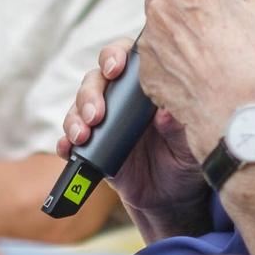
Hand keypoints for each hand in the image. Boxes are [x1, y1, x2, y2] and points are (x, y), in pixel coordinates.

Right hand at [59, 39, 206, 218]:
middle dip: (91, 94)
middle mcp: (119, 99)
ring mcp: (102, 122)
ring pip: (78, 107)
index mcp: (144, 88)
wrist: (170, 198)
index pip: (125, 58)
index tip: (115, 68)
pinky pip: (69, 140)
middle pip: (95, 80)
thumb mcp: (189, 144)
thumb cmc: (184, 160)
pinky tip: (68, 148)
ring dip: (75, 118)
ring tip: (82, 135)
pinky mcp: (90, 148)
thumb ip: (178, 127)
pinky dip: (65, 143)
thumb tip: (166, 114)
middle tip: (96, 114)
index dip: (115, 56)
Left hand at [106, 0, 254, 157]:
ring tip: (210, 59)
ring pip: (158, 30)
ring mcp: (151, 44)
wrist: (243, 119)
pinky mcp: (146, 74)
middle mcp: (163, 11)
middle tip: (214, 30)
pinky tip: (197, 79)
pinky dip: (170, 66)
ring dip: (176, 38)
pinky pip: (153, 62)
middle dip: (182, 7)